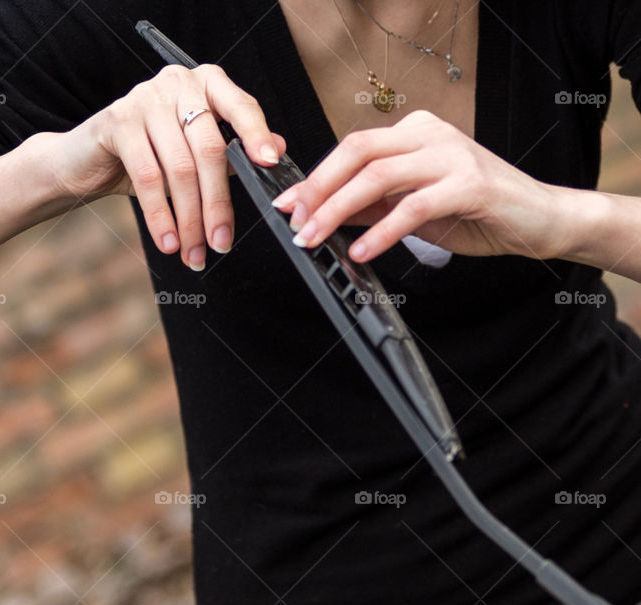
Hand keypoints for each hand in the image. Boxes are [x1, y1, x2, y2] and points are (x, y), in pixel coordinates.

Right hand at [49, 64, 286, 269]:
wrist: (84, 160)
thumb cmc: (146, 156)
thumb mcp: (193, 154)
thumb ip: (231, 151)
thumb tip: (277, 152)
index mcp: (206, 84)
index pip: (241, 107)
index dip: (257, 136)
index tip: (270, 164)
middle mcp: (178, 83)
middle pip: (210, 149)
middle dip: (217, 204)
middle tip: (220, 242)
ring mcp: (146, 99)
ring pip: (180, 168)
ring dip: (189, 219)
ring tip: (192, 252)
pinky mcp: (118, 121)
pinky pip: (148, 176)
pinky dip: (160, 215)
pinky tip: (168, 240)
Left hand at [271, 110, 569, 263]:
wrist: (539, 219)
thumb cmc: (475, 210)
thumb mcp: (410, 207)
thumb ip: (369, 205)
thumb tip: (319, 213)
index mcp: (413, 132)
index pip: (351, 147)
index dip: (315, 176)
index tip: (287, 204)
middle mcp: (430, 134)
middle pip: (357, 152)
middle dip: (318, 190)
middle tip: (296, 222)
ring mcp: (451, 155)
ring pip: (378, 175)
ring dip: (338, 210)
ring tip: (316, 238)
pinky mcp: (470, 183)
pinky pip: (413, 206)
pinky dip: (382, 231)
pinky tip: (362, 251)